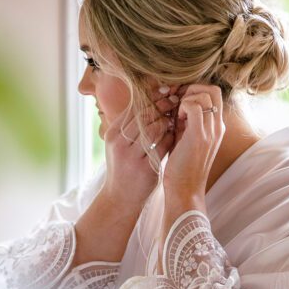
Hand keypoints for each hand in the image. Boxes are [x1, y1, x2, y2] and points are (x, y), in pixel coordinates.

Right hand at [101, 86, 175, 213]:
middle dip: (163, 105)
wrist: (120, 198)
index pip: (134, 107)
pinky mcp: (144, 168)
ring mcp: (131, 156)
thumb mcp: (119, 144)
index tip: (166, 91)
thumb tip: (150, 99)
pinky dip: (171, 138)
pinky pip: (163, 146)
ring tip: (175, 118)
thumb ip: (129, 124)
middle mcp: (119, 143)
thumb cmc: (123, 167)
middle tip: (176, 99)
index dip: (152, 97)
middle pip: (145, 115)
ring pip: (155, 128)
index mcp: (113, 134)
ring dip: (168, 121)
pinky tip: (176, 135)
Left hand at [163, 84, 224, 204]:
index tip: (178, 101)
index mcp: (216, 127)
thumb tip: (173, 103)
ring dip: (186, 99)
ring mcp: (211, 131)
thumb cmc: (181, 167)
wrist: (184, 191)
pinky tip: (175, 123)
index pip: (213, 94)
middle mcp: (217, 127)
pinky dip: (182, 107)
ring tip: (176, 117)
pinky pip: (193, 106)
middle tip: (176, 103)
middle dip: (192, 89)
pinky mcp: (200, 136)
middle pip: (213, 89)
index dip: (195, 91)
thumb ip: (184, 121)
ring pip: (204, 94)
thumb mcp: (184, 139)